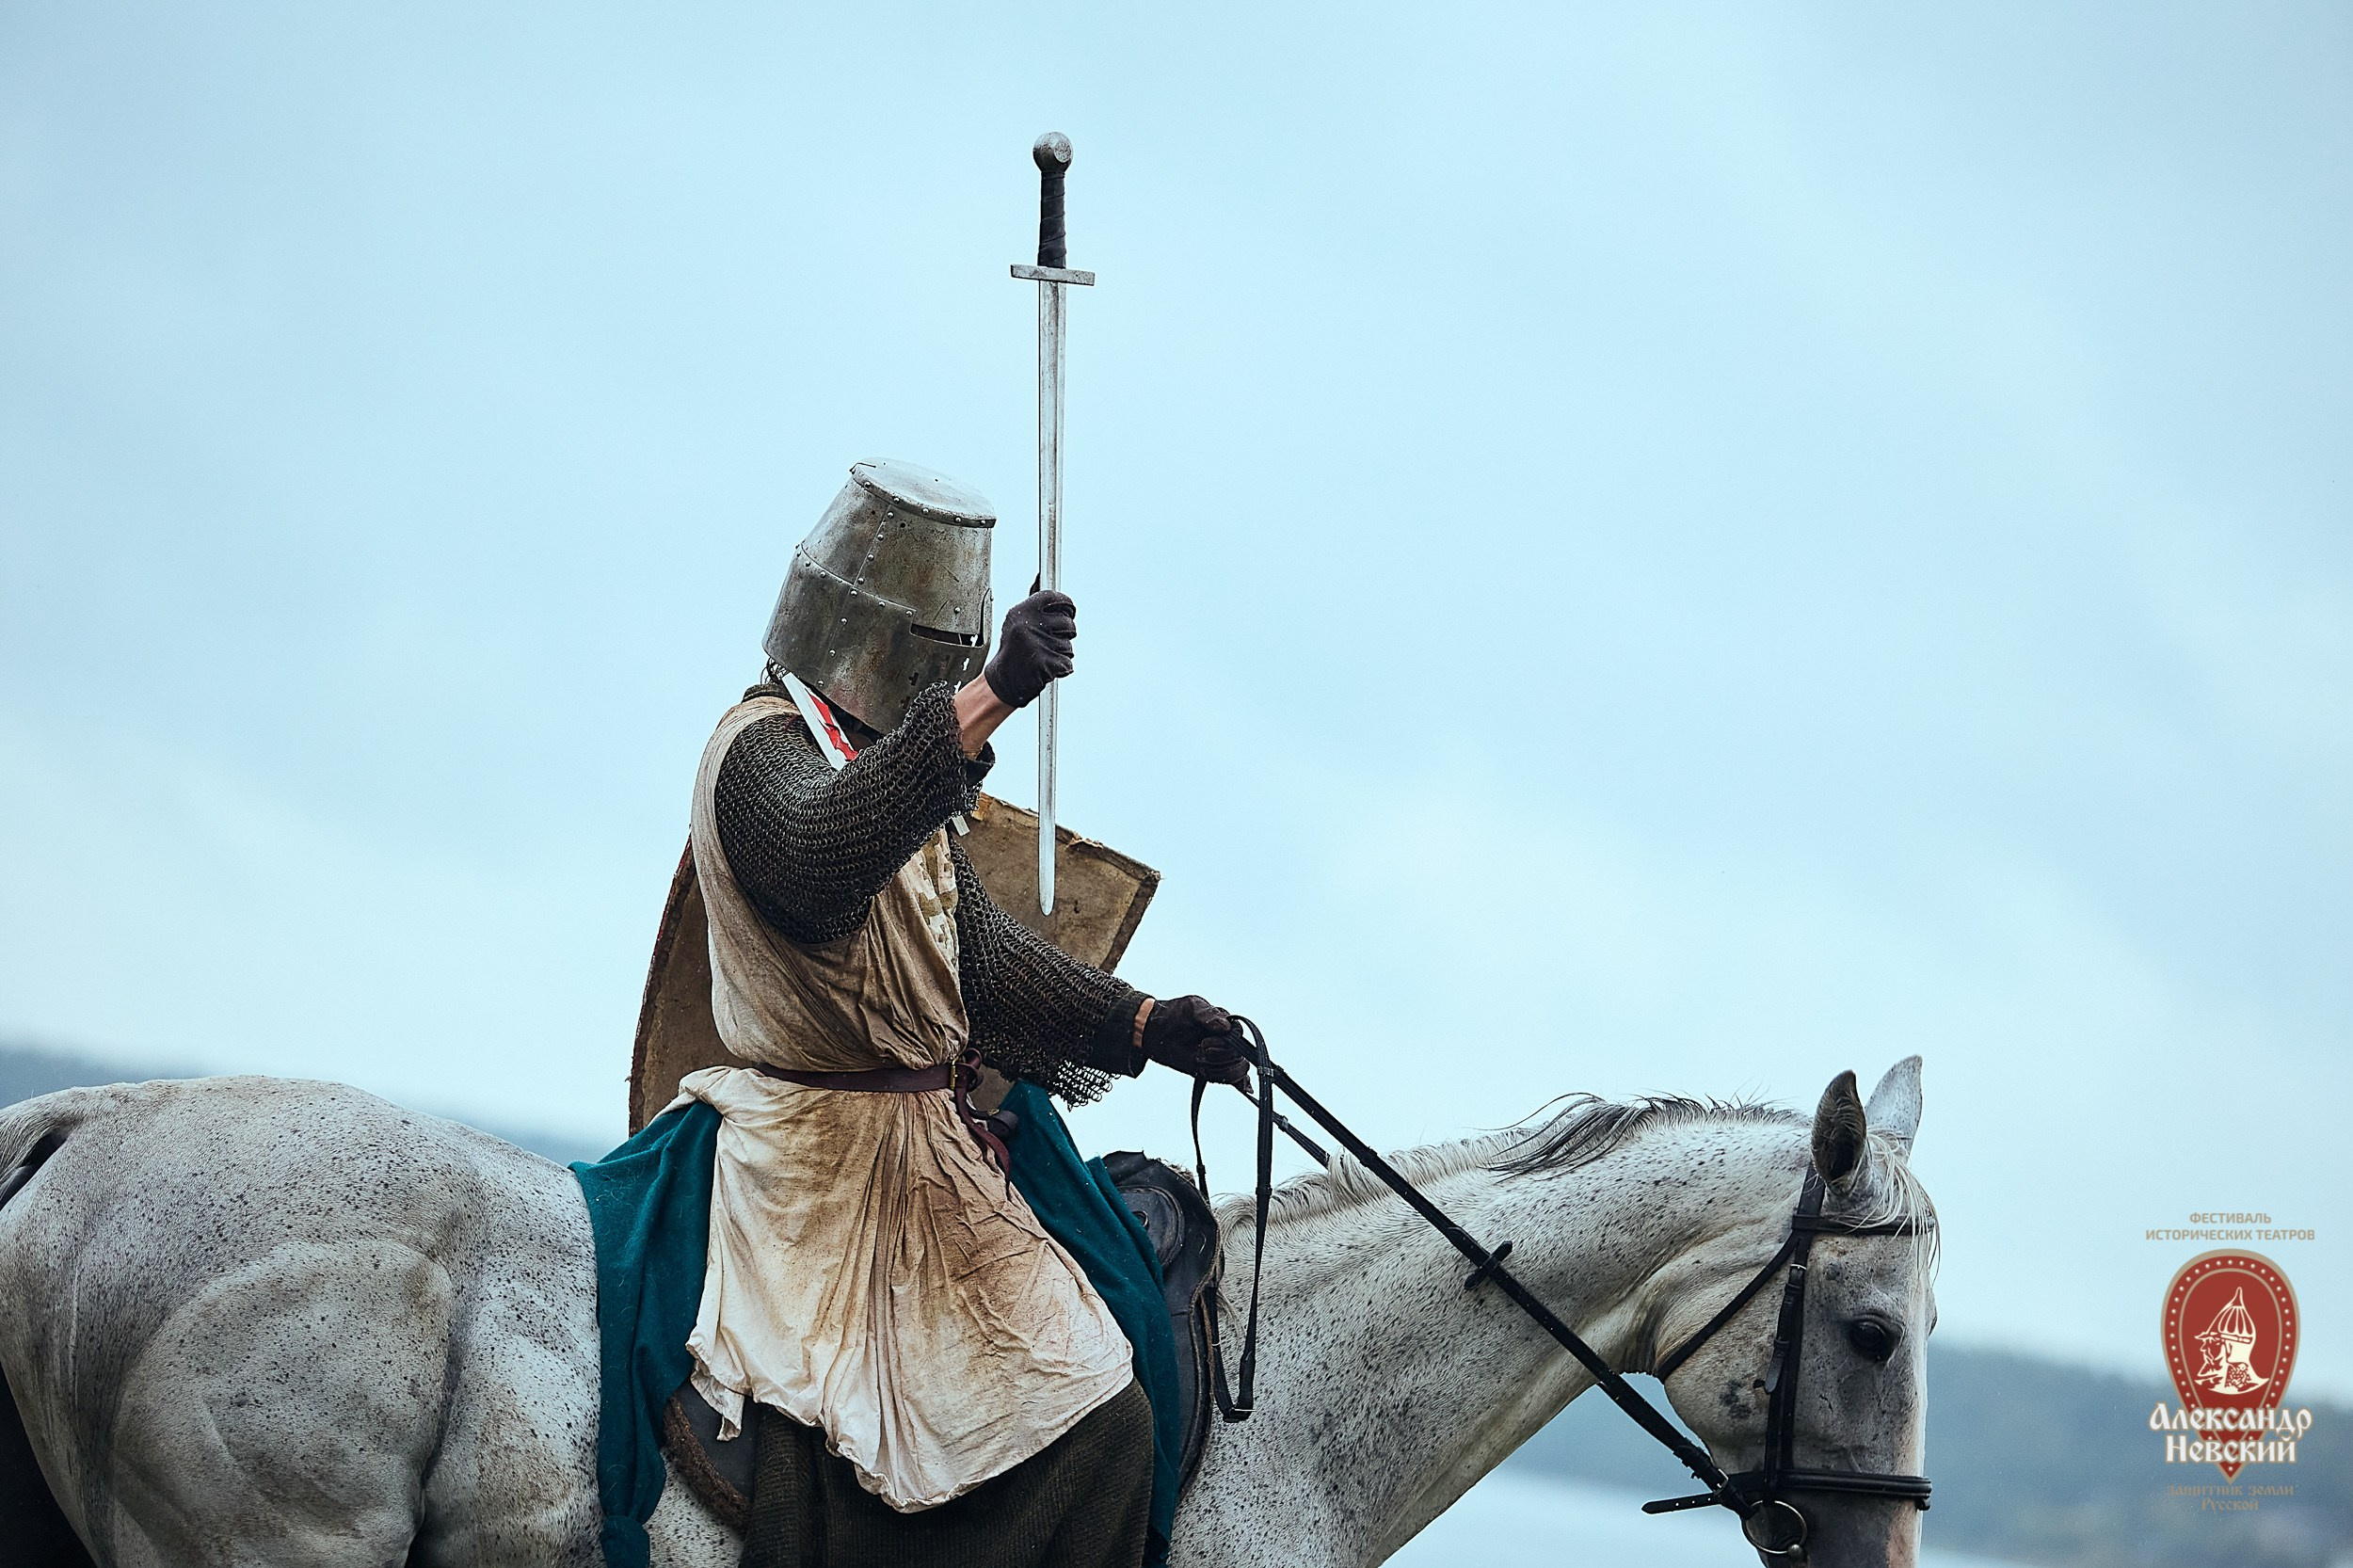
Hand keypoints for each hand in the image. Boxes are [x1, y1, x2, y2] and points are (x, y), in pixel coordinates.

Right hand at [982, 590, 1075, 709]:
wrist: (1003, 681)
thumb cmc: (1014, 651)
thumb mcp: (1017, 621)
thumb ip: (1034, 602)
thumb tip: (1040, 578)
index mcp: (1021, 612)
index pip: (1054, 597)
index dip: (1067, 604)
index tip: (1069, 610)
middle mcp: (1028, 626)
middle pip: (1068, 623)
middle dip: (1065, 634)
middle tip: (1049, 641)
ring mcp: (1036, 645)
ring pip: (1069, 645)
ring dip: (1062, 653)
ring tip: (1043, 656)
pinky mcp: (1044, 664)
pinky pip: (1067, 663)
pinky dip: (1061, 668)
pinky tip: (1046, 668)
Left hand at [1141, 995, 1246, 1084]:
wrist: (1155, 1030)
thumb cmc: (1174, 1014)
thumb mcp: (1191, 1007)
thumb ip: (1209, 1015)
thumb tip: (1225, 1027)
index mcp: (1225, 1023)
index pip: (1239, 1035)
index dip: (1225, 1043)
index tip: (1205, 1042)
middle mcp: (1226, 1040)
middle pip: (1239, 1055)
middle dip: (1220, 1057)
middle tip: (1201, 1049)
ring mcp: (1220, 1056)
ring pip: (1236, 1069)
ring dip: (1217, 1068)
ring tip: (1199, 1058)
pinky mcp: (1212, 1068)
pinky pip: (1232, 1078)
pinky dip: (1240, 1083)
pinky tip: (1245, 1089)